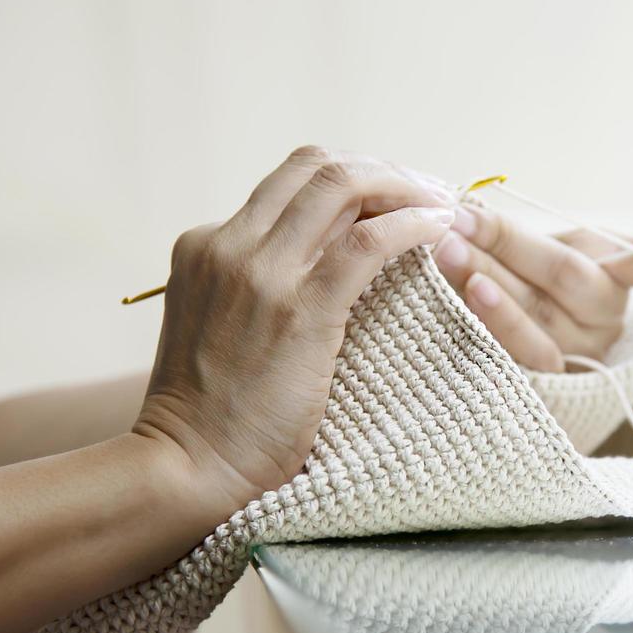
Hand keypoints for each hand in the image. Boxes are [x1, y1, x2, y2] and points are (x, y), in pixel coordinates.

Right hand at [134, 147, 455, 519]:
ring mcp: (260, 272)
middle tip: (429, 191)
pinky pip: (368, 240)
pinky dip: (411, 224)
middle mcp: (227, 243)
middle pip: (318, 166)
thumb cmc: (213, 414)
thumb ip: (257, 284)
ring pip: (343, 186)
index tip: (394, 196)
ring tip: (444, 206)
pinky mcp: (299, 309)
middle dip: (384, 169)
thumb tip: (328, 263)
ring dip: (404, 186)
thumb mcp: (219, 323)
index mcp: (206, 243)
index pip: (291, 181)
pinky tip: (438, 231)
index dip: (352, 177)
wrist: (188, 466)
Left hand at [432, 205, 632, 371]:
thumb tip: (460, 207)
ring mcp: (578, 359)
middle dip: (514, 242)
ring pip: (542, 317)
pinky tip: (463, 290)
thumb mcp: (526, 256)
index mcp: (618, 278)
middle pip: (575, 278)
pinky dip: (492, 320)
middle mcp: (607, 321)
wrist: (490, 381)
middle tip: (462, 213)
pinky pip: (521, 356)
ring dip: (491, 278)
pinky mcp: (547, 393)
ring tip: (447, 244)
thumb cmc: (512, 291)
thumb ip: (513, 237)